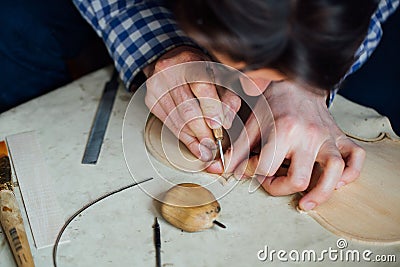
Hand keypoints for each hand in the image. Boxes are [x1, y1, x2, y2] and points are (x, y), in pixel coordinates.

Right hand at [144, 46, 240, 160]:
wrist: (170, 59)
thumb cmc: (198, 68)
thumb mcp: (218, 75)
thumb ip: (228, 96)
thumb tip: (227, 121)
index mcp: (190, 60)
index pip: (201, 86)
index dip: (211, 108)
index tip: (219, 126)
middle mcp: (169, 72)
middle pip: (186, 108)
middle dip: (202, 131)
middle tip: (213, 145)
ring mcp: (156, 86)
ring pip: (176, 119)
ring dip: (193, 138)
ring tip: (206, 150)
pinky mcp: (151, 100)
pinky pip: (168, 123)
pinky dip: (183, 137)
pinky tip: (195, 145)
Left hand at [216, 80, 365, 209]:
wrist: (296, 81)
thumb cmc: (273, 103)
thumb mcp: (251, 124)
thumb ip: (236, 149)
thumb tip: (220, 169)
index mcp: (284, 130)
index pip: (267, 167)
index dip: (254, 173)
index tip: (251, 167)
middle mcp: (309, 135)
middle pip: (299, 178)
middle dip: (280, 187)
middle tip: (271, 182)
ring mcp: (328, 137)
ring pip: (334, 172)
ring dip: (321, 193)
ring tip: (307, 203)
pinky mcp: (340, 136)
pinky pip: (356, 158)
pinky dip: (350, 174)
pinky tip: (335, 182)